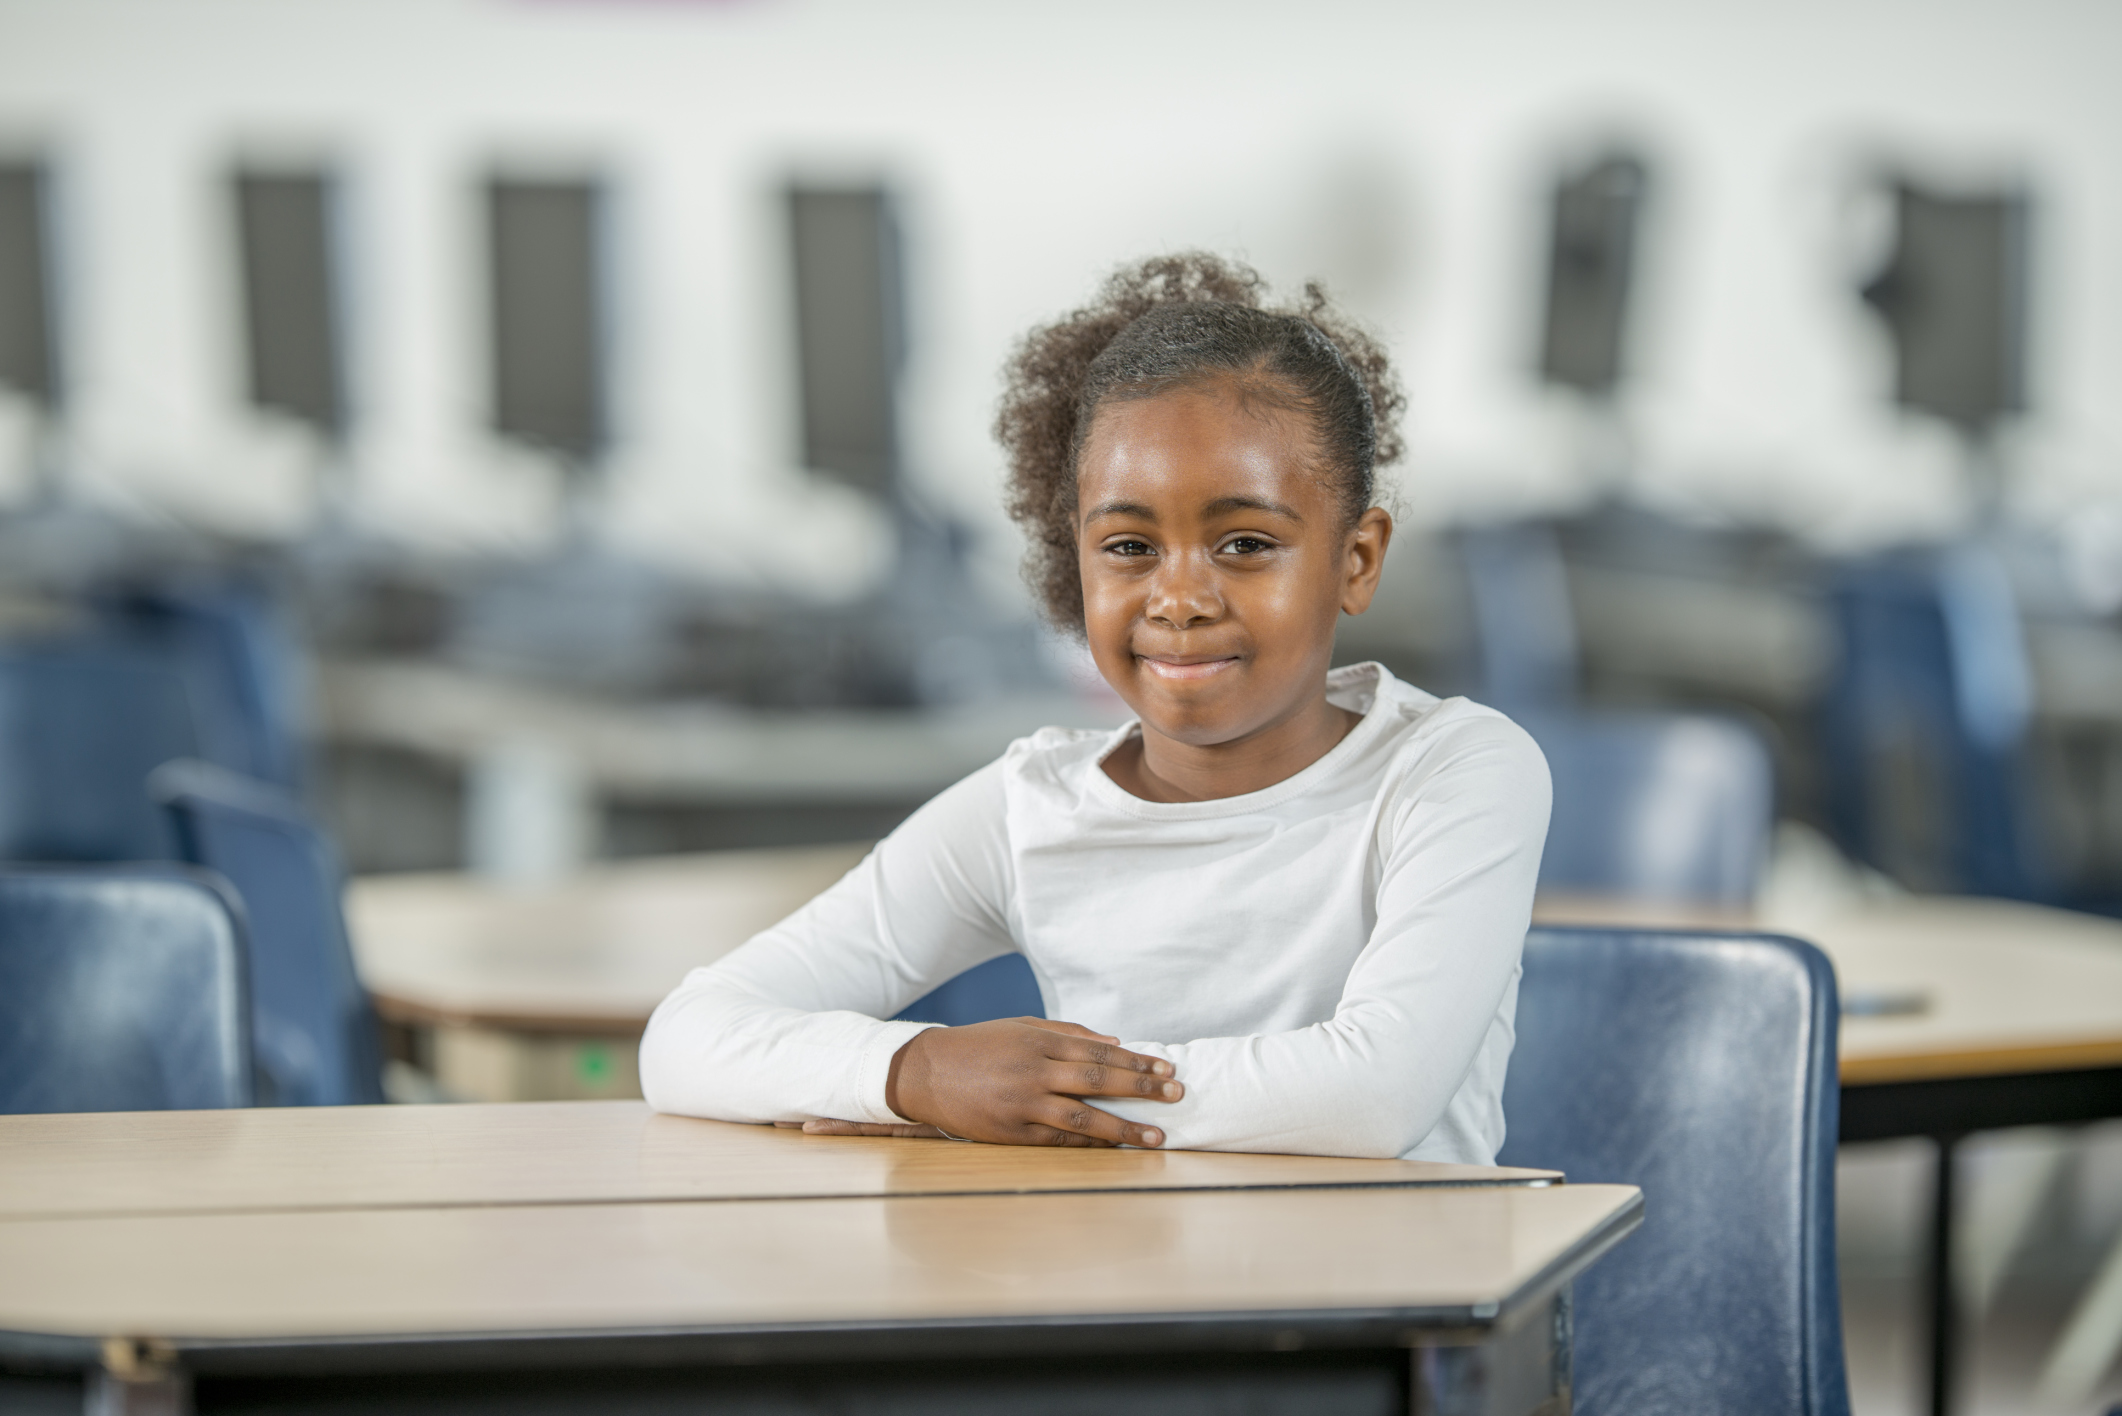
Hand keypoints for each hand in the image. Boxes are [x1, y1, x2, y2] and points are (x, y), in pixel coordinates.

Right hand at [792, 1018, 1182, 1147]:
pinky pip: (1058, 1140)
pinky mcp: (1012, 1132)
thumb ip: (1069, 1033)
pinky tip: (1115, 1149)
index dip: (1136, 1060)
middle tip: (1176, 1093)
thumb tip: (1116, 1043)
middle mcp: (1035, 1071)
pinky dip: (1089, 1146)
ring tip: (1157, 1136)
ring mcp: (1023, 1104)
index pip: (1099, 1051)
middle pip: (1098, 1080)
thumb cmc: (979, 1045)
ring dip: (1124, 1128)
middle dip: (1141, 1087)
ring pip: (1084, 1118)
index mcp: (1039, 1041)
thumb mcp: (1022, 1026)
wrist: (925, 1072)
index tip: (1167, 1068)